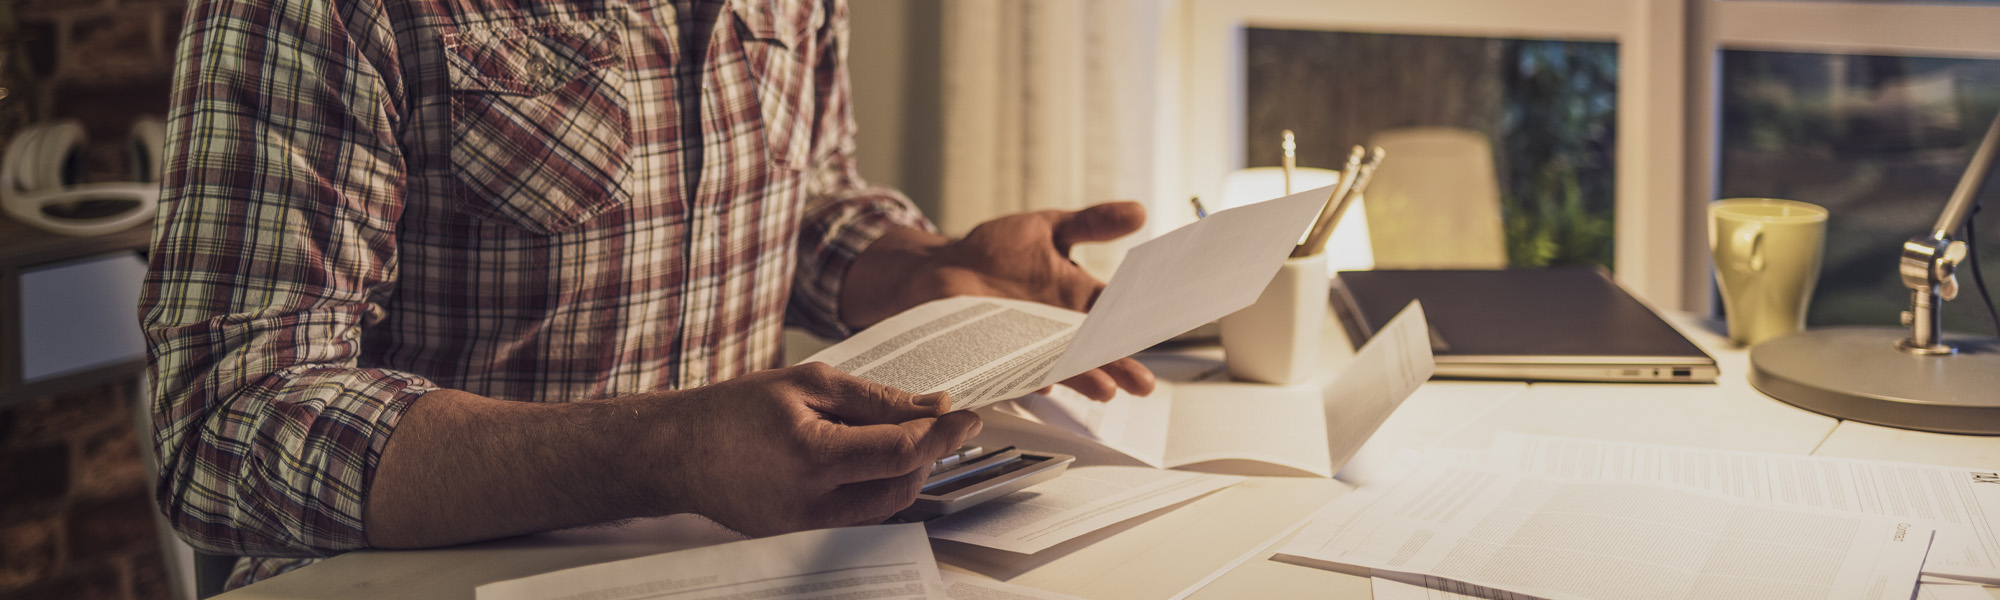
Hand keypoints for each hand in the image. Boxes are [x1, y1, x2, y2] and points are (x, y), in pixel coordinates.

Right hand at [649, 363, 980, 535]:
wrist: (676, 451)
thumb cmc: (733, 410)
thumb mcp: (806, 382)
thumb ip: (873, 398)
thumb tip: (931, 405)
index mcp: (813, 455)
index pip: (902, 451)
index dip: (944, 433)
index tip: (968, 416)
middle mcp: (812, 501)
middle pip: (902, 487)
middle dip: (928, 455)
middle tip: (935, 422)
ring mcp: (805, 525)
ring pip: (884, 507)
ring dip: (905, 474)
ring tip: (901, 438)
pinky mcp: (799, 534)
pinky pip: (857, 515)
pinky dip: (876, 488)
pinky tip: (870, 460)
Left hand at [842, 202, 1156, 400]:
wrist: (941, 269)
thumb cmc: (998, 251)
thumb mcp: (1049, 228)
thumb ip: (1090, 224)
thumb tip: (1138, 211)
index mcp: (1077, 300)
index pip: (1114, 315)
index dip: (1136, 324)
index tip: (1156, 331)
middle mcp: (1056, 330)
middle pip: (1094, 351)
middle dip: (1119, 367)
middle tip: (1142, 383)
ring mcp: (1026, 347)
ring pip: (1060, 367)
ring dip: (1081, 378)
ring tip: (1103, 389)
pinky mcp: (994, 359)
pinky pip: (1012, 372)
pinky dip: (1026, 379)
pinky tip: (1040, 384)